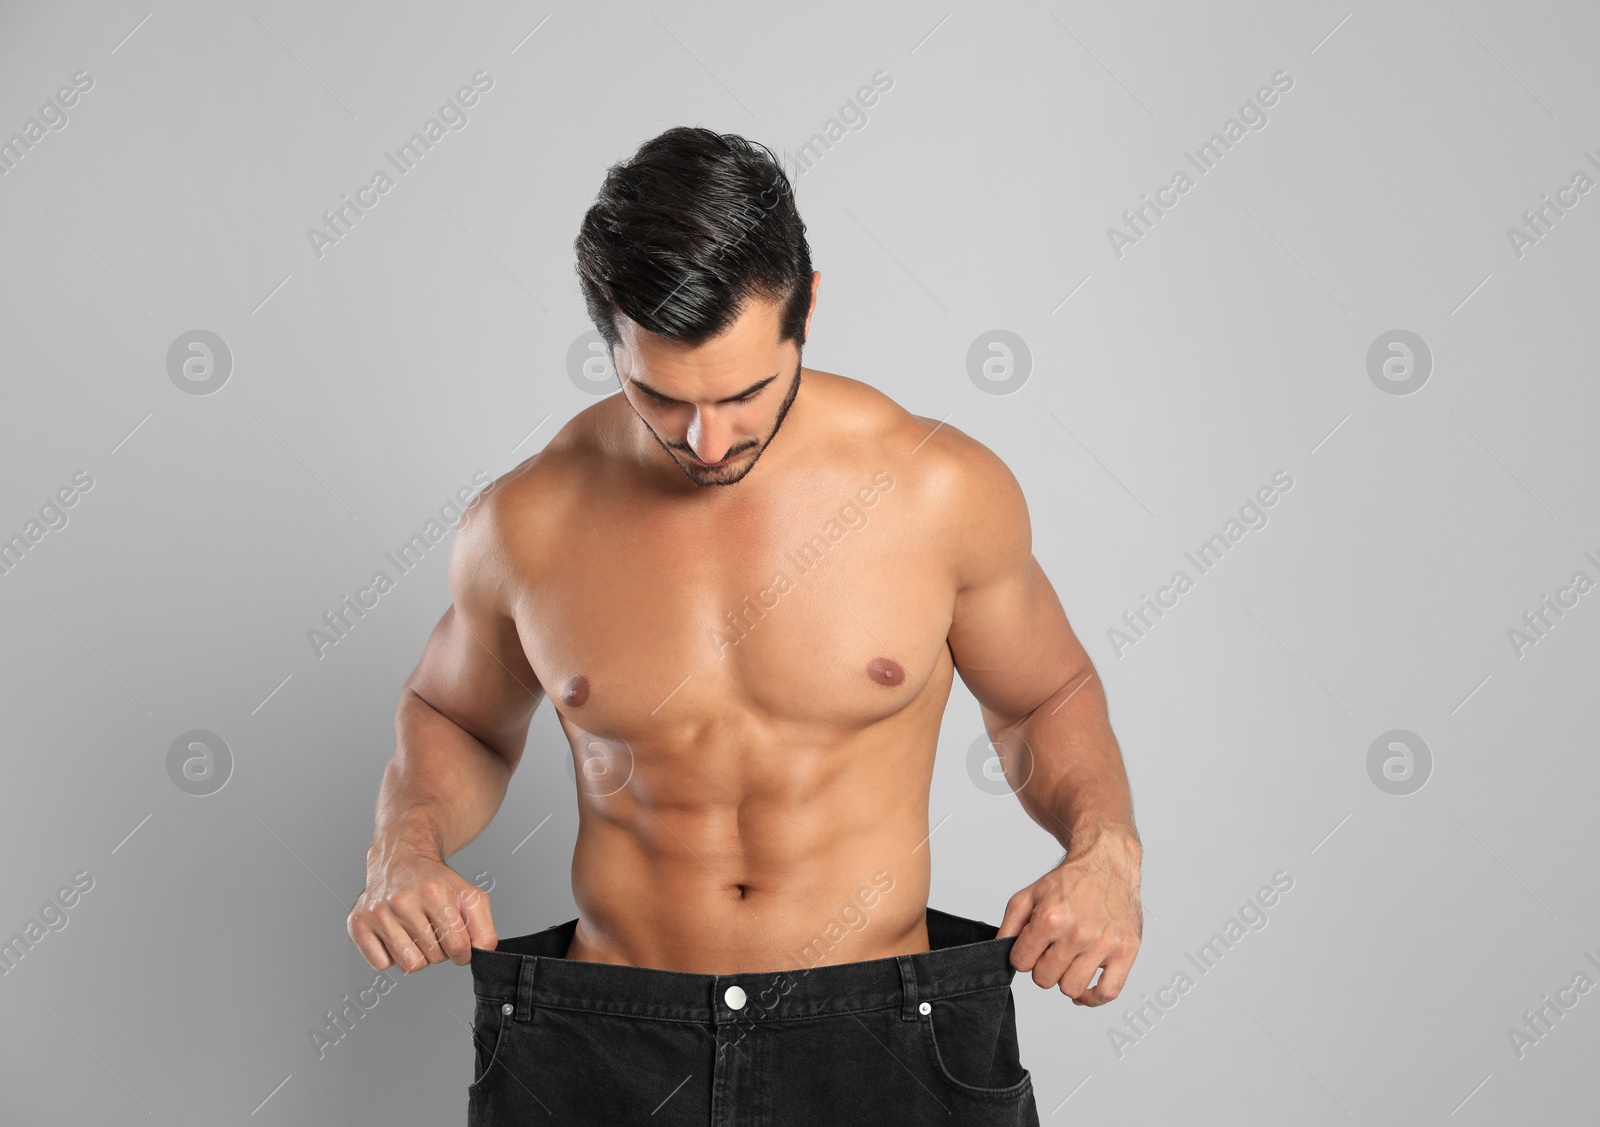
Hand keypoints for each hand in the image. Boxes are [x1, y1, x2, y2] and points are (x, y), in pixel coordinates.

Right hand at [347, 840, 497, 972]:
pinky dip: (391, 956)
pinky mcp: (358, 923)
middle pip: (434, 957)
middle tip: (433, 928)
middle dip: (439, 949)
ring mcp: (377, 912)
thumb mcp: (469, 896)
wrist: (400, 859)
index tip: (459, 944)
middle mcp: (402, 900)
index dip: (463, 952)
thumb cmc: (435, 882)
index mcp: (434, 891)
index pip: (457, 946)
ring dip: (417, 954)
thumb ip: (484, 927)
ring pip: (409, 965)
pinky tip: (395, 933)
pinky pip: (382, 965)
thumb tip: (482, 953)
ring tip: (415, 931)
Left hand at [995, 830, 1141, 1004]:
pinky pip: (1108, 993)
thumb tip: (998, 951)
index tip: (1032, 947)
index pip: (1021, 963)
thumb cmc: (1070, 881)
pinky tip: (1085, 988)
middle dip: (1043, 967)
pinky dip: (1093, 998)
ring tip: (1070, 961)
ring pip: (1071, 989)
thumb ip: (1009, 925)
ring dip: (1066, 979)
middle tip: (1052, 950)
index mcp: (1050, 918)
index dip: (1023, 956)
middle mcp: (1077, 933)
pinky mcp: (1126, 951)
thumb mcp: (1029, 895)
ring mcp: (1103, 944)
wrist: (1107, 864)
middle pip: (1045, 979)